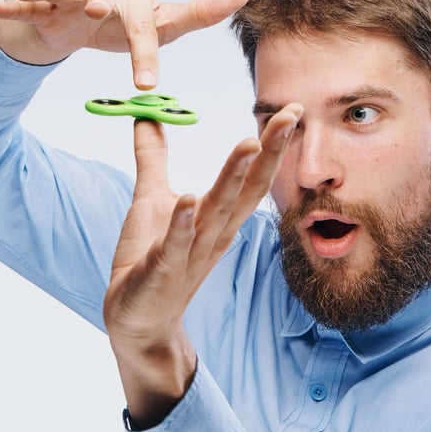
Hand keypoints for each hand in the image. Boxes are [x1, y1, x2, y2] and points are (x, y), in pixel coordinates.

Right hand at [0, 0, 248, 88]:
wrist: (87, 22)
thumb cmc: (133, 24)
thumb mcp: (167, 24)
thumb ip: (202, 11)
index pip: (145, 26)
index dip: (145, 53)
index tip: (145, 83)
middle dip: (101, 2)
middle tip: (102, 11)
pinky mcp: (44, 3)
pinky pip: (29, 3)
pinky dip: (13, 3)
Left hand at [104, 104, 302, 428]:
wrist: (138, 321)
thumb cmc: (150, 258)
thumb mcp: (152, 198)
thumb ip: (153, 156)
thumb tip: (146, 116)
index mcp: (218, 217)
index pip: (252, 176)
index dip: (271, 144)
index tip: (291, 110)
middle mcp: (214, 233)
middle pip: (247, 189)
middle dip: (268, 153)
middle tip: (288, 118)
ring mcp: (191, 252)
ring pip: (217, 211)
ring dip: (232, 179)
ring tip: (248, 144)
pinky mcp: (162, 269)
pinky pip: (175, 243)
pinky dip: (183, 222)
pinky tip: (188, 197)